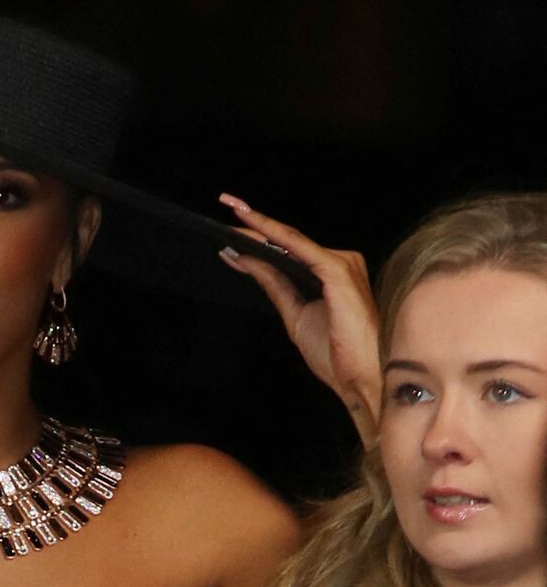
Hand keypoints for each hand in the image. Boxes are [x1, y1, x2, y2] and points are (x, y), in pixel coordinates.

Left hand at [218, 195, 381, 446]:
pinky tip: (252, 231)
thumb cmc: (337, 353)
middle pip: (290, 242)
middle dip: (256, 226)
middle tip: (227, 208)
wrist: (359, 378)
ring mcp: (341, 264)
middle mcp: (340, 263)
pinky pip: (298, 247)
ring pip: (292, 241)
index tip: (232, 228)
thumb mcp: (294, 313)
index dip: (261, 235)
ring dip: (260, 228)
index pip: (291, 249)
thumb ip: (273, 284)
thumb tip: (245, 259)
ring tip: (232, 217)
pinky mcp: (338, 270)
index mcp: (332, 274)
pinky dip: (273, 236)